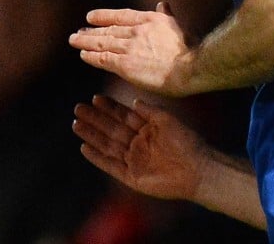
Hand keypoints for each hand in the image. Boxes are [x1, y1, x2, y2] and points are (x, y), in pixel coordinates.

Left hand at [69, 2, 193, 95]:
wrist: (190, 66)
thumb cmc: (189, 49)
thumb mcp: (177, 25)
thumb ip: (166, 15)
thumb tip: (163, 3)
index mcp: (150, 19)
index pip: (121, 15)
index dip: (104, 16)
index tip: (91, 17)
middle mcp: (137, 30)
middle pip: (108, 29)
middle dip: (91, 30)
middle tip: (79, 31)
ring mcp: (129, 46)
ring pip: (102, 42)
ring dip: (86, 41)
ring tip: (74, 39)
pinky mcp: (125, 63)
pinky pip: (103, 58)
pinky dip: (91, 56)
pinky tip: (83, 54)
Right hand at [73, 95, 206, 200]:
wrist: (197, 170)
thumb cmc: (186, 143)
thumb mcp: (168, 121)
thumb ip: (150, 111)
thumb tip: (133, 100)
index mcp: (147, 129)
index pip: (123, 115)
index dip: (109, 107)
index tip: (95, 98)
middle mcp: (138, 143)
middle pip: (111, 129)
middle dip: (95, 119)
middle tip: (78, 108)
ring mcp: (134, 160)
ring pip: (107, 145)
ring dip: (92, 135)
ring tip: (76, 124)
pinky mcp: (131, 177)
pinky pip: (110, 165)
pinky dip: (97, 157)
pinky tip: (84, 147)